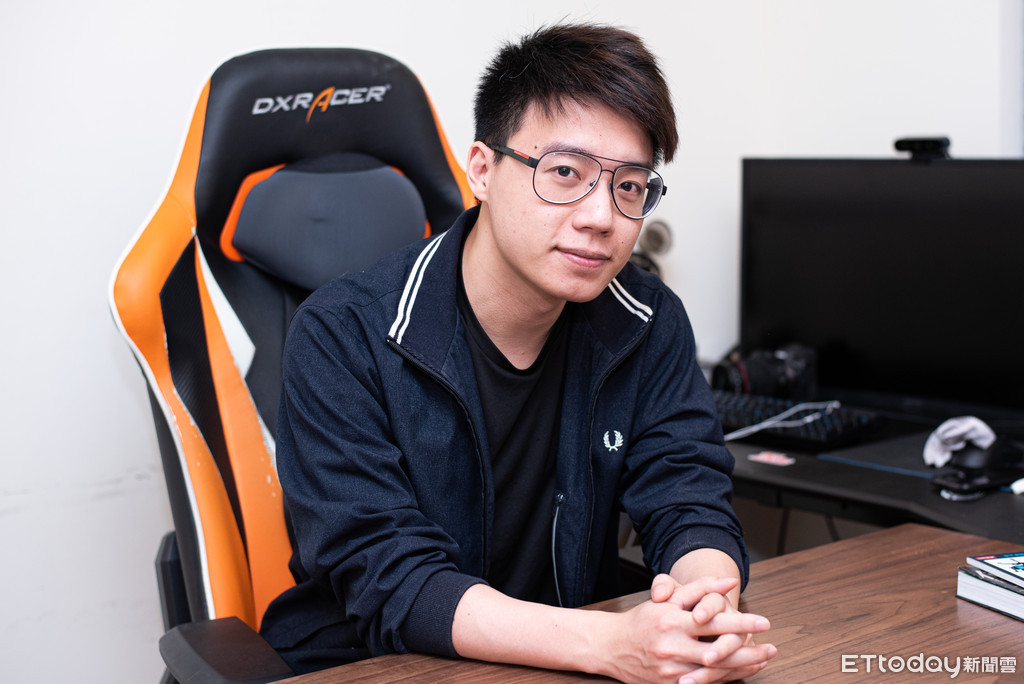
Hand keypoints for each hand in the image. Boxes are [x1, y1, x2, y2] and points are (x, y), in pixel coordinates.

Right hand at [597, 575, 775, 683]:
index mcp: (671, 622)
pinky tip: (740, 673)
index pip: (713, 622)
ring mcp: (670, 671)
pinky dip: (724, 679)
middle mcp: (672, 647)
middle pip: (718, 652)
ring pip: (713, 673)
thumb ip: (699, 588)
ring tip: (762, 661)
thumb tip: (728, 580)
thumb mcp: (667, 599)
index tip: (763, 622)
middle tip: (772, 647)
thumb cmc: (642, 620)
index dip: (740, 623)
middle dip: (748, 651)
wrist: (611, 647)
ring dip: (741, 668)